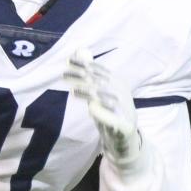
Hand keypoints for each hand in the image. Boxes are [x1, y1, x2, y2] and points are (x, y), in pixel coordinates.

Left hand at [65, 49, 140, 165]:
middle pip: (101, 82)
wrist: (126, 138)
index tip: (68, 60)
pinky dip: (102, 113)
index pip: (99, 70)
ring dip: (89, 93)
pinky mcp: (125, 126)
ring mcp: (125, 109)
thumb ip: (91, 75)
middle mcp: (122, 94)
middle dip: (82, 76)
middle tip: (65, 73)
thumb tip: (80, 52)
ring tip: (74, 90)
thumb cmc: (109, 111)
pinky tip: (91, 109)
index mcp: (118, 83)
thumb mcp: (99, 91)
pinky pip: (113, 118)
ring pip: (106, 98)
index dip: (84, 64)